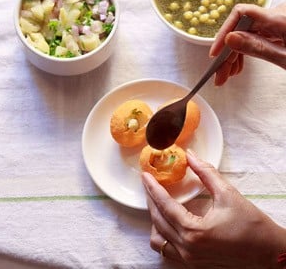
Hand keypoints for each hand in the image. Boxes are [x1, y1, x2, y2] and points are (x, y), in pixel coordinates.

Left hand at [142, 149, 285, 267]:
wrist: (270, 253)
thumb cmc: (252, 225)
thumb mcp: (228, 194)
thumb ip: (206, 173)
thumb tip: (190, 156)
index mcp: (194, 231)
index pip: (165, 205)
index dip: (152, 188)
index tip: (145, 175)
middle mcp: (188, 248)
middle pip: (157, 220)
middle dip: (151, 199)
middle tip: (150, 183)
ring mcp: (189, 259)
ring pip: (158, 238)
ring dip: (155, 219)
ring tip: (159, 202)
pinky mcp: (193, 264)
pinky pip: (167, 250)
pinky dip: (163, 234)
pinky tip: (169, 221)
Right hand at [209, 3, 285, 84]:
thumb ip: (257, 48)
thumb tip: (230, 38)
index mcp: (280, 18)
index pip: (241, 14)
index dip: (224, 31)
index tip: (216, 53)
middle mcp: (278, 15)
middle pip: (242, 28)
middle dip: (229, 52)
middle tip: (220, 76)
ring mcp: (278, 21)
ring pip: (247, 34)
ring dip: (236, 54)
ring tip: (228, 76)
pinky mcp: (279, 29)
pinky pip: (257, 37)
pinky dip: (247, 51)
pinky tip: (240, 66)